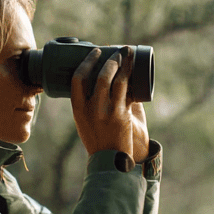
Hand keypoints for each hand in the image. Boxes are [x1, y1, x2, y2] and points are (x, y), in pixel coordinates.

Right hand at [70, 47, 149, 162]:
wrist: (109, 162)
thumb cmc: (97, 140)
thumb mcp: (84, 121)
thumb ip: (89, 103)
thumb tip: (98, 80)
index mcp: (78, 109)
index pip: (78, 78)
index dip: (87, 62)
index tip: (96, 52)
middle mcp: (92, 108)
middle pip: (102, 76)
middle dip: (112, 60)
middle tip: (119, 51)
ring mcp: (108, 111)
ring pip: (118, 81)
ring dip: (125, 65)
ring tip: (129, 55)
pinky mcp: (123, 115)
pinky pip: (129, 91)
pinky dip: (132, 78)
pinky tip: (136, 71)